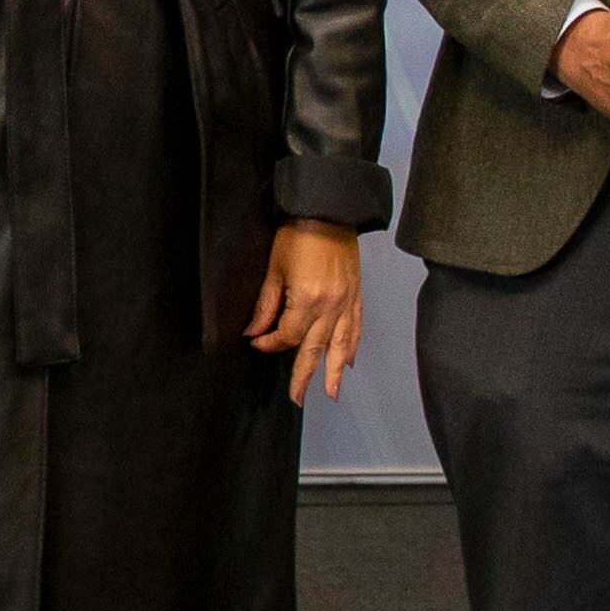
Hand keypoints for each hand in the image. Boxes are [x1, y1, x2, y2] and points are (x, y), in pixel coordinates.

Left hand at [247, 221, 363, 403]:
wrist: (329, 212)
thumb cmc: (298, 235)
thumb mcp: (273, 269)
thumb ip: (265, 305)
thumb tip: (253, 333)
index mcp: (307, 300)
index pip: (288, 336)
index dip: (271, 343)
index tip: (258, 343)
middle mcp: (331, 306)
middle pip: (316, 350)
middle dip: (305, 376)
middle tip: (297, 398)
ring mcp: (347, 302)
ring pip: (341, 346)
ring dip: (334, 372)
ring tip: (330, 393)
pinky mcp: (356, 295)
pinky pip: (356, 328)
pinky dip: (352, 347)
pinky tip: (347, 362)